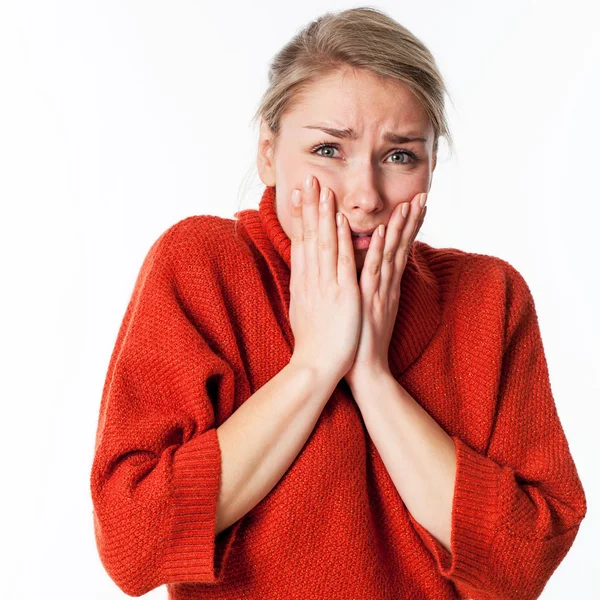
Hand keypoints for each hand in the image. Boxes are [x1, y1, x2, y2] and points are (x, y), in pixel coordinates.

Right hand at [288, 174, 361, 381]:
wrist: (316, 365)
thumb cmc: (313, 341)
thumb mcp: (304, 309)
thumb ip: (306, 288)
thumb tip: (305, 273)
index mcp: (304, 281)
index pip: (301, 241)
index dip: (301, 216)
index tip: (299, 195)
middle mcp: (312, 279)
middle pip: (310, 236)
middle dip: (310, 206)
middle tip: (309, 179)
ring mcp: (326, 285)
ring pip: (326, 242)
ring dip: (325, 214)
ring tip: (323, 188)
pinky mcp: (343, 294)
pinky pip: (343, 261)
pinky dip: (343, 239)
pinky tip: (342, 220)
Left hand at [344, 192, 427, 388]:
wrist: (364, 369)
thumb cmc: (361, 339)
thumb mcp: (369, 309)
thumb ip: (371, 289)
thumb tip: (369, 273)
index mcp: (386, 286)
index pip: (399, 250)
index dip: (407, 227)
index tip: (414, 204)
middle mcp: (387, 285)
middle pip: (401, 247)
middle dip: (412, 221)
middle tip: (422, 195)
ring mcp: (379, 291)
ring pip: (392, 253)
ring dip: (401, 228)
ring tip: (410, 203)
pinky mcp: (368, 300)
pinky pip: (375, 271)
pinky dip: (380, 250)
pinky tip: (384, 231)